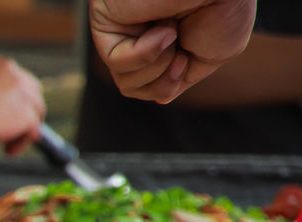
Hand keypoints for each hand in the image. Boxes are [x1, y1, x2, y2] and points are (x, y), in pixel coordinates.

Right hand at [0, 53, 45, 153]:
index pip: (13, 79)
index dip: (12, 98)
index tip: (2, 114)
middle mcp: (12, 72)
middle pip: (32, 91)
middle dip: (23, 110)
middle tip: (9, 131)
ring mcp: (23, 92)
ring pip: (35, 110)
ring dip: (24, 127)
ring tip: (8, 145)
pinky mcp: (27, 113)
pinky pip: (33, 129)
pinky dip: (22, 141)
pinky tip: (8, 150)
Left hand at [89, 0, 254, 101]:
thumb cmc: (225, 7)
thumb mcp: (213, 54)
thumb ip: (183, 76)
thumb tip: (160, 100)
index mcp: (159, 39)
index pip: (149, 84)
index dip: (169, 84)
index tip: (188, 58)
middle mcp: (136, 32)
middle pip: (133, 87)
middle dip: (163, 80)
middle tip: (182, 51)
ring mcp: (119, 26)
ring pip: (124, 80)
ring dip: (158, 64)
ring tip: (173, 30)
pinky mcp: (107, 19)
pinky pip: (115, 62)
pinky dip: (145, 53)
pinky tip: (163, 30)